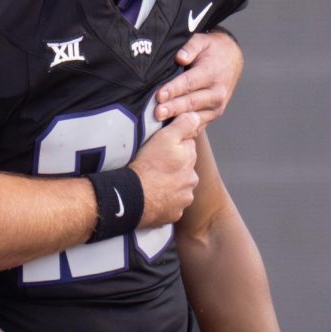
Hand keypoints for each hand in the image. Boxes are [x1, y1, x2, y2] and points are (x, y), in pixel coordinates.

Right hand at [130, 111, 199, 227]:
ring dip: (169, 185)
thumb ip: (184, 125)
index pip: (187, 146)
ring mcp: (183, 200)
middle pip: (183, 168)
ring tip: (151, 182)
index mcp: (190, 160)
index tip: (161, 147)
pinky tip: (151, 196)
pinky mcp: (172, 215)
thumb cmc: (148, 165)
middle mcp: (191, 181)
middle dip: (173, 167)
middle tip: (154, 165)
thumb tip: (197, 117)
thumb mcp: (165, 137)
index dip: (174, 144)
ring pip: (177, 188)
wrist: (133, 196)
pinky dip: (162, 201)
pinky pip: (169, 205)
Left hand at [154, 31, 242, 124]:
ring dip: (178, 120)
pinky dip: (186, 129)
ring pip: (195, 116)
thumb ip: (190, 47)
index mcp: (211, 74)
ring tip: (161, 124)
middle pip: (191, 102)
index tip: (159, 95)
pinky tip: (172, 131)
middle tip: (157, 113)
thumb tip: (180, 57)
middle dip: (173, 108)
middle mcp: (216, 93)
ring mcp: (217, 106)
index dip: (173, 89)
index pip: (189, 83)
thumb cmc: (212, 50)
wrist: (233, 60)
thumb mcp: (202, 41)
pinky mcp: (214, 114)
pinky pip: (200, 124)